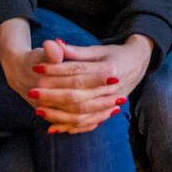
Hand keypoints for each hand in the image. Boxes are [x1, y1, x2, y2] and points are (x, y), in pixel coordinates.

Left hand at [37, 35, 153, 134]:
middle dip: (52, 95)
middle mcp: (110, 88)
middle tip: (32, 92)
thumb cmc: (115, 54)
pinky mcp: (107, 112)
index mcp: (108, 69)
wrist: (138, 64)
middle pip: (77, 95)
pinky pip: (87, 124)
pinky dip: (70, 127)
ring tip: (38, 110)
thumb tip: (54, 43)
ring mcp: (110, 103)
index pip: (77, 71)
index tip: (36, 68)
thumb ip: (76, 51)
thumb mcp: (98, 50)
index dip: (56, 69)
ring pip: (81, 113)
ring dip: (58, 114)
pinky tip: (53, 128)